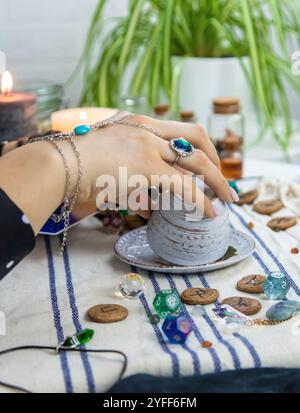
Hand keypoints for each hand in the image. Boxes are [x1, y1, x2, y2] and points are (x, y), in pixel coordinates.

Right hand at [0, 113, 237, 233]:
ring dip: (217, 180)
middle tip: (222, 179)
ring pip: (197, 161)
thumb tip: (151, 206)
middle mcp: (146, 128)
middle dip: (215, 159)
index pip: (178, 129)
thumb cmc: (75, 168)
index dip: (197, 147)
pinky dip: (201, 199)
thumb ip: (133, 184)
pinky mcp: (147, 166)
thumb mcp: (108, 166)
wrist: (56, 165)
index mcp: (137, 122)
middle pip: (196, 137)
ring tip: (227, 197)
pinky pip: (185, 185)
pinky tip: (211, 212)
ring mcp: (148, 145)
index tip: (205, 163)